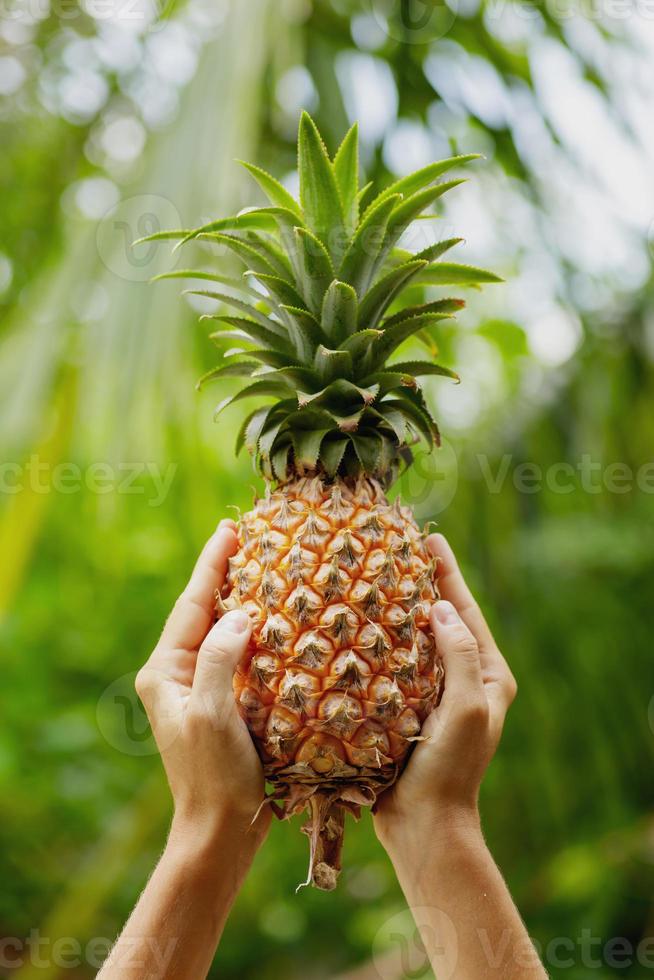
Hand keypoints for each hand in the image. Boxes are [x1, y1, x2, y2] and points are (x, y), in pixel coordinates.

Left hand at [135, 520, 270, 849]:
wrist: (222, 832)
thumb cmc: (214, 777)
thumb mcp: (212, 714)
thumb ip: (220, 659)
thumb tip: (241, 614)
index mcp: (165, 672)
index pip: (191, 605)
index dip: (211, 565)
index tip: (230, 530)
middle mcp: (180, 675)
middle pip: (204, 612)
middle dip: (226, 575)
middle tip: (249, 537)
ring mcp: (203, 690)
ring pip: (224, 632)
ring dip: (244, 600)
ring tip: (267, 567)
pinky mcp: (226, 704)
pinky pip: (241, 656)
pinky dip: (259, 633)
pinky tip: (280, 620)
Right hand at [374, 533, 516, 849]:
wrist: (424, 827)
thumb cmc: (450, 769)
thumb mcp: (465, 708)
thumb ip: (460, 655)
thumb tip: (439, 607)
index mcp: (489, 676)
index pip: (467, 612)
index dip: (448, 574)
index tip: (430, 538)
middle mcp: (464, 681)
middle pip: (442, 620)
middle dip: (422, 585)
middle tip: (397, 548)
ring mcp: (434, 695)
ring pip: (414, 641)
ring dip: (396, 611)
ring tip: (372, 576)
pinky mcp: (406, 710)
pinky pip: (394, 665)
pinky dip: (378, 642)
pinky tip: (354, 626)